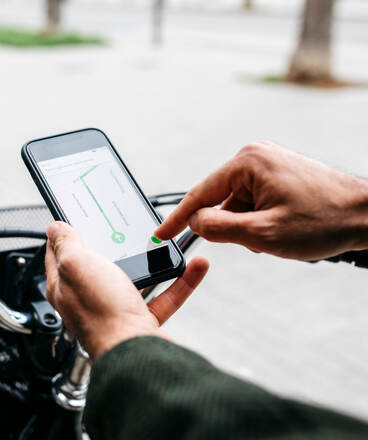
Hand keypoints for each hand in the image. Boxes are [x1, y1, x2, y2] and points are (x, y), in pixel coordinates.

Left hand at [45, 222, 208, 359]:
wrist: (134, 352)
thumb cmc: (102, 313)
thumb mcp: (77, 265)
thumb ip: (66, 245)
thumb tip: (54, 229)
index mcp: (65, 286)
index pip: (59, 255)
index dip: (65, 235)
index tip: (75, 219)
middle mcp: (87, 299)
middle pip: (98, 265)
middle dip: (113, 245)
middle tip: (124, 227)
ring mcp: (114, 310)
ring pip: (135, 278)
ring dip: (153, 260)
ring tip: (166, 242)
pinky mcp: (140, 321)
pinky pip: (163, 296)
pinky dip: (180, 281)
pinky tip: (193, 266)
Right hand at [156, 142, 367, 260]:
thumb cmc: (323, 220)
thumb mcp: (263, 232)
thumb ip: (219, 228)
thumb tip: (194, 222)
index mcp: (247, 162)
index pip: (199, 194)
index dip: (177, 219)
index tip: (159, 235)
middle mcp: (254, 156)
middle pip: (221, 200)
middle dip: (234, 226)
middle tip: (260, 239)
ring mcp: (267, 163)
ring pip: (238, 205)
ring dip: (250, 225)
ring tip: (280, 233)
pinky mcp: (277, 173)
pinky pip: (253, 201)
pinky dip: (260, 219)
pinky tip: (283, 227)